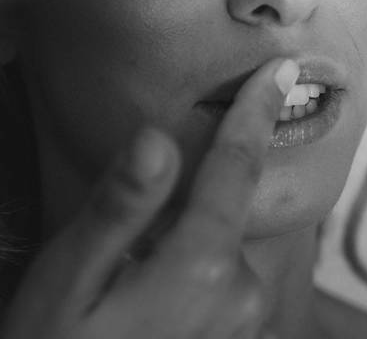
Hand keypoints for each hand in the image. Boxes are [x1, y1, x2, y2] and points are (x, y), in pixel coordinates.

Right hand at [0, 58, 299, 338]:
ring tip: (129, 281)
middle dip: (198, 191)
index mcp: (203, 267)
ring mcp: (244, 320)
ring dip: (190, 237)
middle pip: (228, 206)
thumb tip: (160, 141)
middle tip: (134, 234)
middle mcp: (241, 292)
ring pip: (223, 244)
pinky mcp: (238, 337)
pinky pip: (224, 278)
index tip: (281, 70)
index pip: (237, 167)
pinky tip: (149, 296)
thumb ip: (119, 209)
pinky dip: (196, 266)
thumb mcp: (69, 281)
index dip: (257, 111)